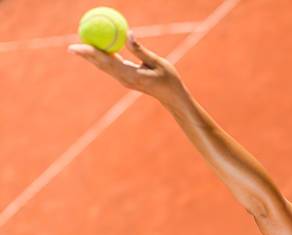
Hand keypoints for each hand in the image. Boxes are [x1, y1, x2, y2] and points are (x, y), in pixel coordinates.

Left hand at [68, 33, 185, 105]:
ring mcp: (124, 80)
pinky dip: (104, 58)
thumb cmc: (168, 79)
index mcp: (130, 75)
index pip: (105, 61)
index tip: (77, 46)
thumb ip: (140, 49)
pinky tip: (99, 50)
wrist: (172, 96)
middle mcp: (124, 79)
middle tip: (71, 46)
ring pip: (104, 67)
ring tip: (79, 48)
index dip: (90, 53)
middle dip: (86, 56)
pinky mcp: (127, 79)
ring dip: (92, 57)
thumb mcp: (156, 62)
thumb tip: (128, 33)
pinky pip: (112, 67)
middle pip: (100, 65)